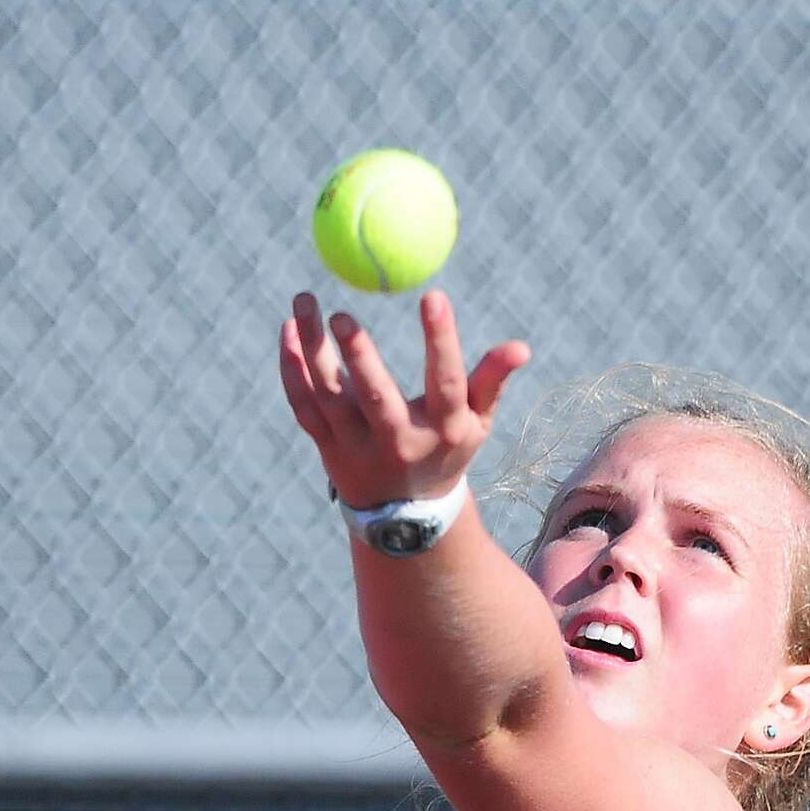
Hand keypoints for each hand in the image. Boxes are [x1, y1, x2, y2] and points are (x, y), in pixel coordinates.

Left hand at [279, 289, 530, 506]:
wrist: (404, 516)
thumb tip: (521, 347)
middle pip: (375, 397)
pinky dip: (291, 368)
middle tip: (343, 314)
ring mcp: (357, 447)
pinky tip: (289, 330)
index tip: (434, 295)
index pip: (446, 381)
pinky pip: (302, 404)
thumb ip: (492, 380)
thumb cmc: (445, 449)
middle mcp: (398, 441)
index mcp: (442, 429)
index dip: (441, 340)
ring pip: (328, 396)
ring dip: (311, 349)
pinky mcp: (326, 446)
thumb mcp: (476, 422)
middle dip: (359, 357)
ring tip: (305, 300)